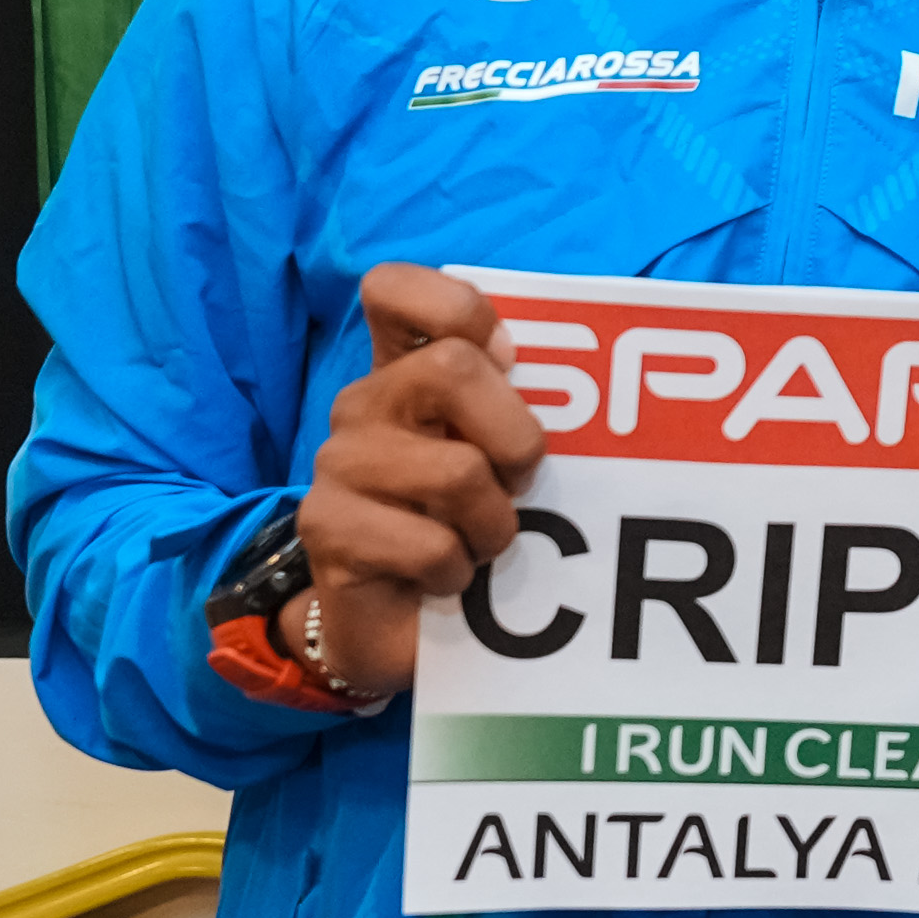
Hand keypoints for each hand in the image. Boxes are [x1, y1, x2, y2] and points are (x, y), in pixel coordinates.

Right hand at [288, 262, 550, 698]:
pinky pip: (428, 543)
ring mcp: (338, 464)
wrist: (403, 629)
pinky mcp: (326, 528)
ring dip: (495, 525)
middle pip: (452, 368)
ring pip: (455, 471)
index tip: (507, 358)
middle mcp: (365, 404)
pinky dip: (458, 572)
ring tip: (483, 546)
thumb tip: (591, 383)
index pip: (396, 288)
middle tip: (520, 485)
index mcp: (406, 369)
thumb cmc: (471, 525)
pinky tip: (444, 579)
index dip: (458, 308)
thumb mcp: (507, 455)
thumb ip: (529, 404)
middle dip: (517, 437)